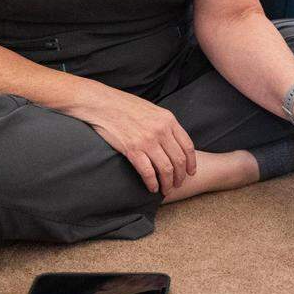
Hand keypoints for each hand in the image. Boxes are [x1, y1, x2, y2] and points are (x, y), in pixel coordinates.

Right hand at [75, 83, 195, 196]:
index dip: (191, 162)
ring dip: (168, 183)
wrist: (101, 103)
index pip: (187, 146)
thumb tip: (172, 140)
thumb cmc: (125, 106)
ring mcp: (147, 140)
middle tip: (178, 184)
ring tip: (167, 189)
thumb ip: (164, 124)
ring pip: (166, 168)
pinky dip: (152, 183)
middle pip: (179, 160)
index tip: (191, 172)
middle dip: (180, 176)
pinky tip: (152, 188)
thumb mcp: (152, 110)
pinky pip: (148, 172)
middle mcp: (161, 130)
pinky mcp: (132, 149)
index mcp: (168, 120)